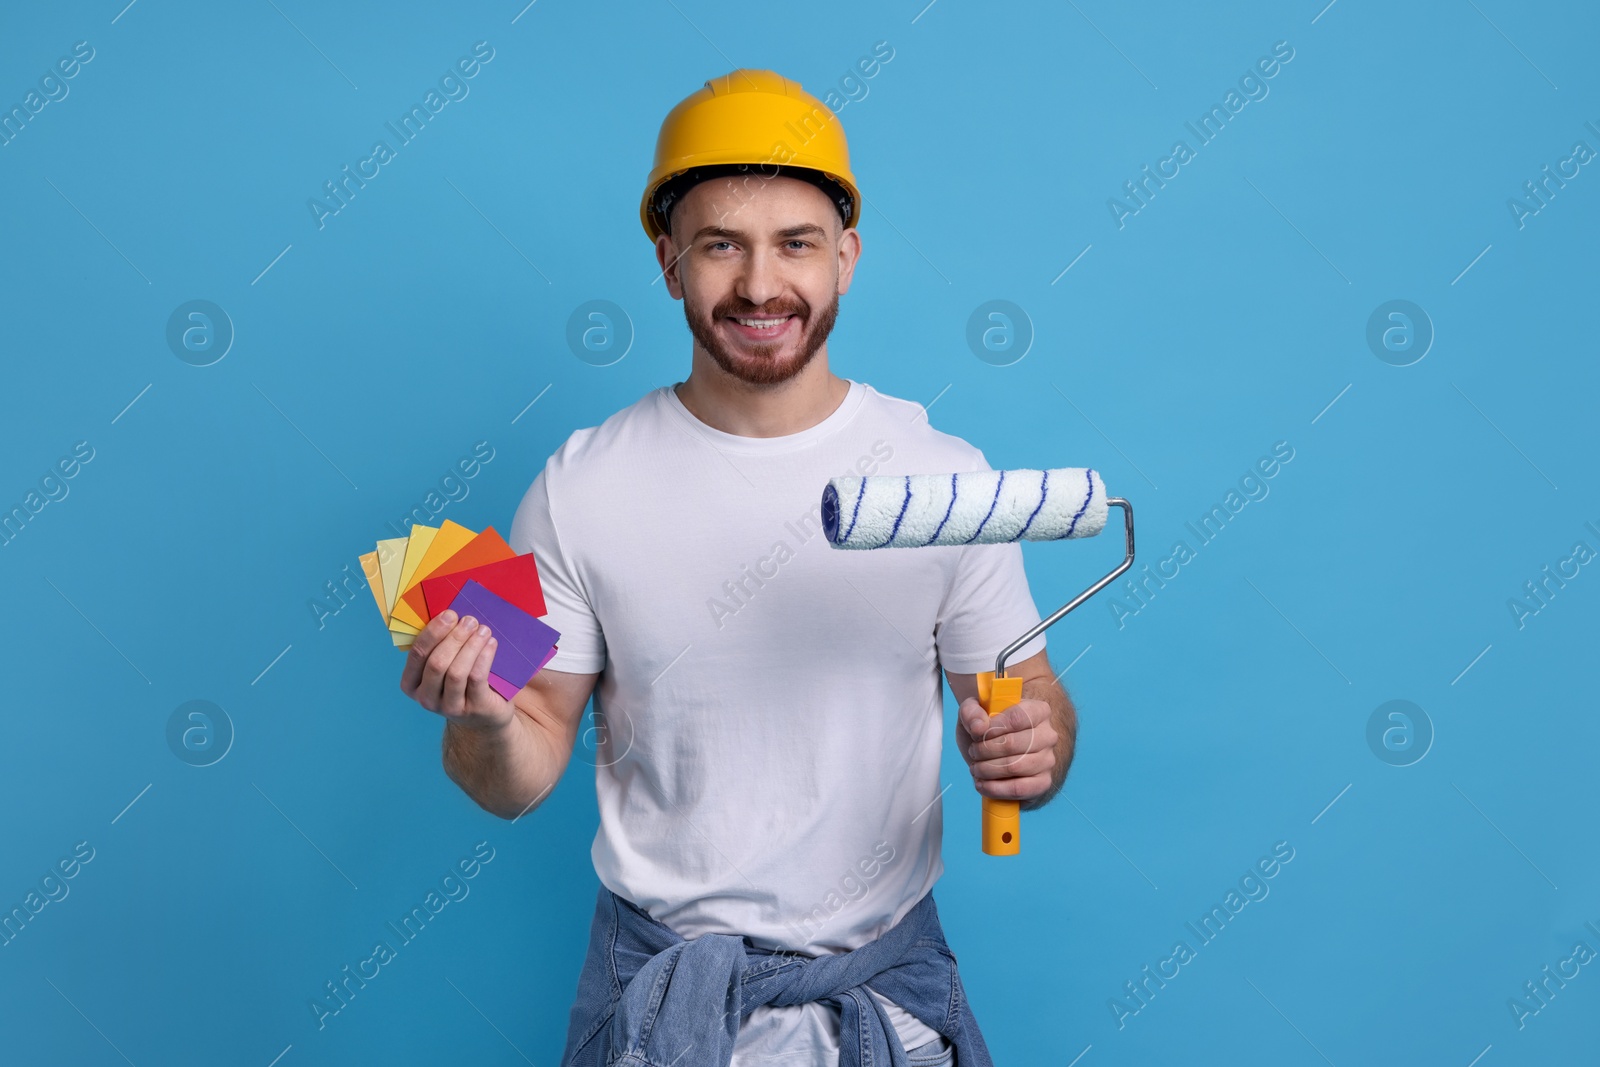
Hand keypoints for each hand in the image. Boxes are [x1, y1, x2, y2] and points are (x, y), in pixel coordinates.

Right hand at [399, 609, 512, 730]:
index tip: (449, 614)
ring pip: (456, 672)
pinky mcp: (474, 709)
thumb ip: (440, 644)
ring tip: (483, 630)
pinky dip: (484, 657)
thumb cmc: (463, 681)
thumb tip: (449, 612)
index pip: (417, 654)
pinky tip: (491, 644)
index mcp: (412, 684)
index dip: (433, 632)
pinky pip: (477, 678)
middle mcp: (426, 699)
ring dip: (471, 646)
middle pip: (437, 663)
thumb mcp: (446, 665)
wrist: (486, 714)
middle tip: (470, 620)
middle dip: (454, 637)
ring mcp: (450, 708)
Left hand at [956, 696, 1056, 802]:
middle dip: (984, 750)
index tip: (977, 734)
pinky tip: (982, 784)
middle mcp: (1048, 735)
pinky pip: (1019, 789)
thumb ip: (971, 712)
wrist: (995, 754)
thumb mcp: (973, 712)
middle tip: (973, 751)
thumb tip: (978, 727)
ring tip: (976, 767)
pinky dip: (995, 788)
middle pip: (1013, 744)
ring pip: (1015, 767)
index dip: (993, 728)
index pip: (1017, 718)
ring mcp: (1048, 760)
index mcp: (1038, 710)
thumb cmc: (987, 730)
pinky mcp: (1043, 783)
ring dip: (987, 769)